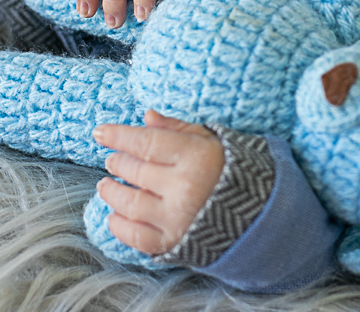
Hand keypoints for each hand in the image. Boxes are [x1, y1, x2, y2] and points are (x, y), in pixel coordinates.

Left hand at [93, 111, 224, 256]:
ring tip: (106, 185)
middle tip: (112, 160)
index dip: (119, 136)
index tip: (100, 132)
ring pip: (130, 203)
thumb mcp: (211, 141)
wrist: (260, 214)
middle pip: (136, 171)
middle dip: (118, 163)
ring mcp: (177, 217)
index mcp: (196, 156)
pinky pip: (136, 237)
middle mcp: (184, 187)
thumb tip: (147, 117)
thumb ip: (177, 129)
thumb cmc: (234, 170)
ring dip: (112, 192)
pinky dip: (120, 226)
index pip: (146, 142)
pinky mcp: (174, 242)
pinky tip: (114, 216)